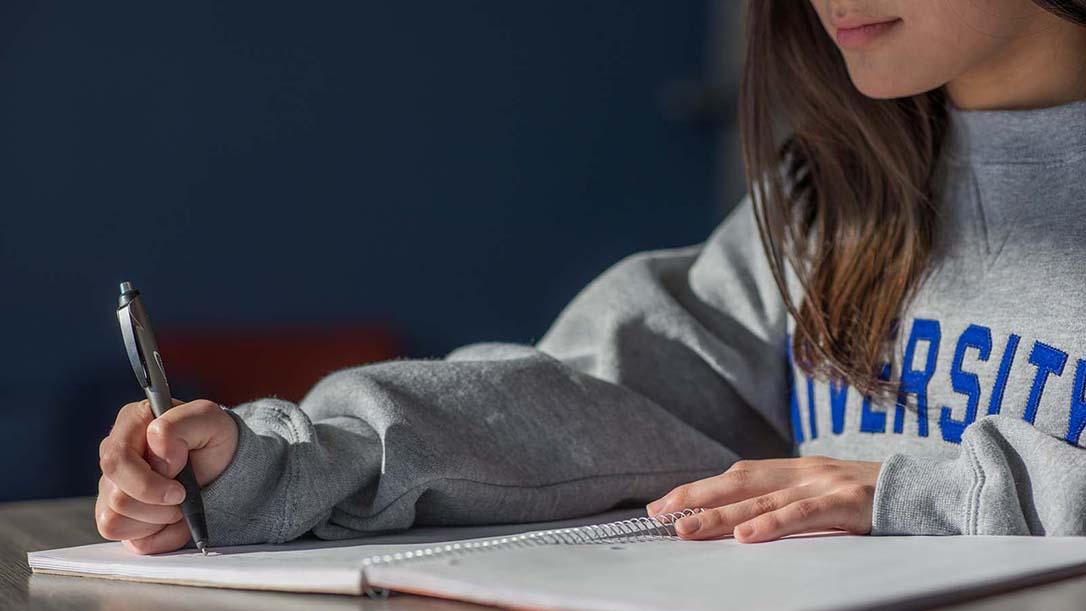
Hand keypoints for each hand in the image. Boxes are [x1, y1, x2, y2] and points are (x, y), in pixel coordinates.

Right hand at [95, 399, 237, 553]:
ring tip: (179, 505)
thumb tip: (158, 448)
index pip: (116, 461)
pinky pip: (125, 539)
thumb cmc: (213, 438)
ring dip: (157, 520)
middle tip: (183, 497)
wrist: (224, 466)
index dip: (149, 483)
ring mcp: (111, 486)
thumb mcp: (208, 419)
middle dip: (158, 506)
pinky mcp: (117, 514)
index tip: (182, 489)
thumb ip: (180, 424)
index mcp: (130, 423)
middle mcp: (114, 454)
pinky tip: (172, 520)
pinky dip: (156, 535)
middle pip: (117, 497)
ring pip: (115, 521)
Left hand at [646, 456, 879, 542]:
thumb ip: (787, 501)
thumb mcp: (824, 495)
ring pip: (763, 499)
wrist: (930, 491)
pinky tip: (747, 537)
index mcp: (796, 469)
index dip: (698, 487)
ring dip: (721, 516)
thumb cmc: (874, 501)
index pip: (737, 475)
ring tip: (688, 528)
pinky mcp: (848, 503)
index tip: (663, 503)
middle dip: (696, 497)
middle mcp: (804, 471)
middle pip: (739, 481)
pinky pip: (804, 515)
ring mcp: (825, 484)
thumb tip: (741, 522)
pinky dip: (773, 524)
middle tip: (660, 514)